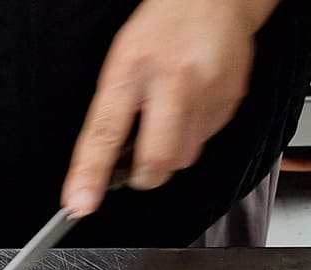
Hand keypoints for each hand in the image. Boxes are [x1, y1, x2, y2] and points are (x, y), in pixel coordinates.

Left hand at [61, 0, 276, 214]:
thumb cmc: (163, 26)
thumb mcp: (123, 57)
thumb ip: (114, 108)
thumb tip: (104, 162)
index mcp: (132, 67)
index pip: (104, 130)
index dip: (90, 173)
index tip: (79, 203)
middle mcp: (171, 80)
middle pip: (157, 158)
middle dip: (145, 176)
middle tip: (138, 169)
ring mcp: (206, 91)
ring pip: (185, 157)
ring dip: (171, 155)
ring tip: (168, 119)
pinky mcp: (231, 100)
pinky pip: (207, 140)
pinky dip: (194, 136)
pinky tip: (191, 107)